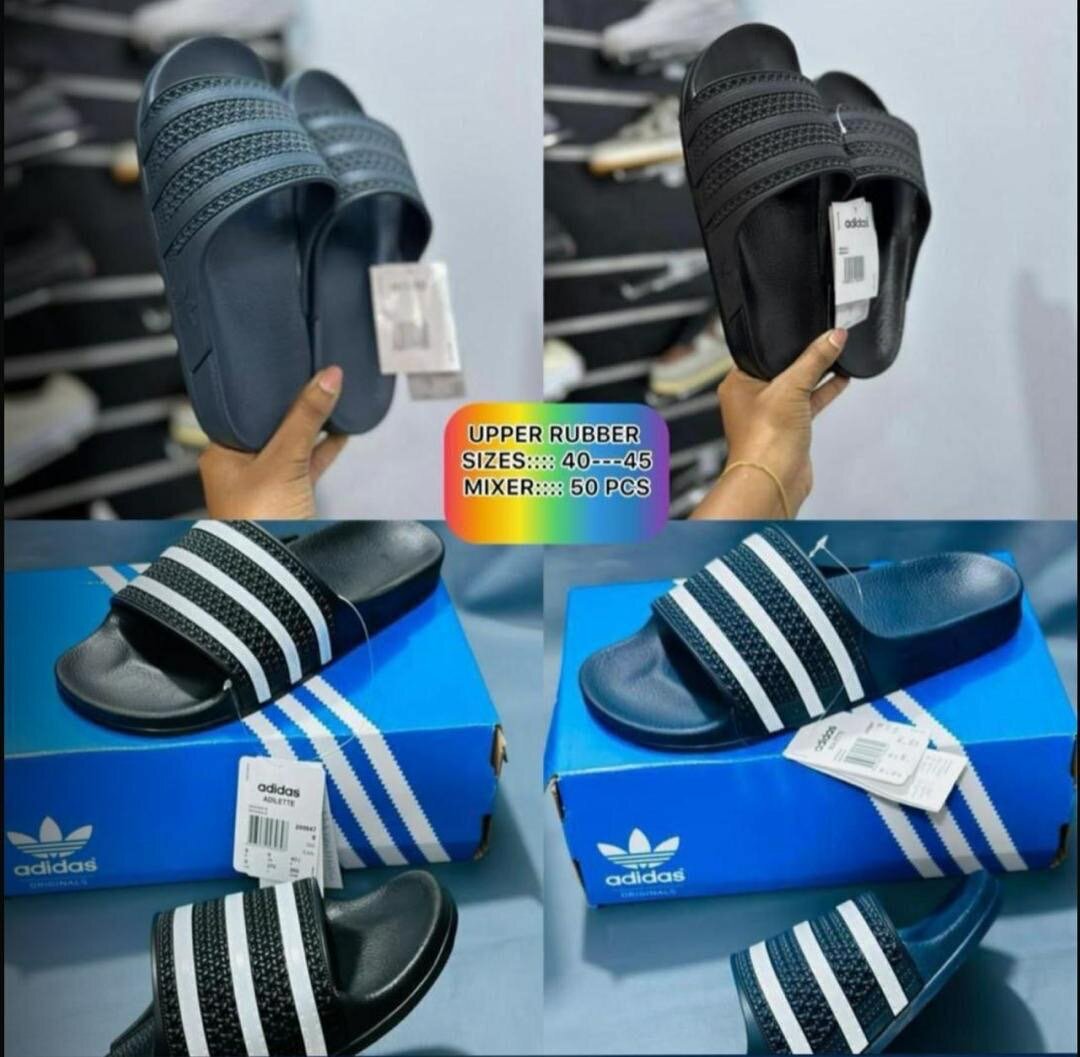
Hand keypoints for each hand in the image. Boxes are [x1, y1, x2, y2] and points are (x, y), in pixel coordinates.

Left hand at [199, 366, 347, 518]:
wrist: (271, 570)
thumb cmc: (257, 522)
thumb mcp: (284, 459)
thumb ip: (306, 417)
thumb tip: (326, 379)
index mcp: (220, 452)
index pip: (245, 408)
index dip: (268, 388)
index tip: (291, 367)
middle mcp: (239, 466)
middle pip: (270, 424)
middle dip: (295, 406)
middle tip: (314, 379)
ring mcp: (264, 483)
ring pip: (291, 444)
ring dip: (311, 427)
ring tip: (331, 401)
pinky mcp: (288, 497)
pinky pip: (306, 464)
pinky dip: (322, 449)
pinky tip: (338, 435)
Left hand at [691, 329, 849, 519]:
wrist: (774, 479)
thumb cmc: (763, 440)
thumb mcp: (791, 386)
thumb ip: (814, 359)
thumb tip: (832, 338)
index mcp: (737, 383)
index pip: (760, 353)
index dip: (781, 342)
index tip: (803, 329)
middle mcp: (750, 399)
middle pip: (780, 368)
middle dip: (802, 357)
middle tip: (822, 339)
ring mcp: (769, 415)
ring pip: (795, 386)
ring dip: (815, 373)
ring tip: (836, 354)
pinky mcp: (788, 428)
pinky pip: (807, 403)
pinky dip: (822, 391)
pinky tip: (839, 379)